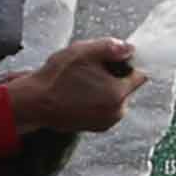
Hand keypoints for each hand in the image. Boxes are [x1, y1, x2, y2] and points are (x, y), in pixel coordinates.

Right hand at [11, 37, 144, 136]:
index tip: (115, 59)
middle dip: (114, 76)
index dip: (128, 63)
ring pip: (115, 97)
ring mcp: (106, 122)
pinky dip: (97, 100)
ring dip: (105, 88)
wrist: (35, 103)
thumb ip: (112, 47)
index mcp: (118, 93)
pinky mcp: (96, 127)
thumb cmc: (56, 78)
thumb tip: (130, 49)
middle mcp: (116, 112)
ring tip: (81, 83)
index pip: (140, 75)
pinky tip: (79, 94)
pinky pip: (105, 108)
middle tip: (90, 70)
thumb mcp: (84, 52)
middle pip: (127, 86)